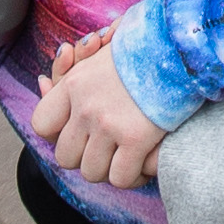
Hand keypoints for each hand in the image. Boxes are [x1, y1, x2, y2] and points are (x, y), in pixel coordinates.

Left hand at [29, 32, 168, 187]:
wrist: (181, 45)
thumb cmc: (146, 46)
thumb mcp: (103, 52)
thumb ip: (75, 69)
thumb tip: (44, 83)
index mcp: (74, 84)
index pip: (42, 124)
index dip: (57, 135)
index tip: (77, 133)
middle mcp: (85, 107)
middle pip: (66, 156)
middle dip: (85, 157)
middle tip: (106, 148)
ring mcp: (109, 125)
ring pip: (91, 172)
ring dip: (108, 169)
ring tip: (125, 158)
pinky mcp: (136, 139)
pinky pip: (120, 178)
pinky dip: (132, 177)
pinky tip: (142, 165)